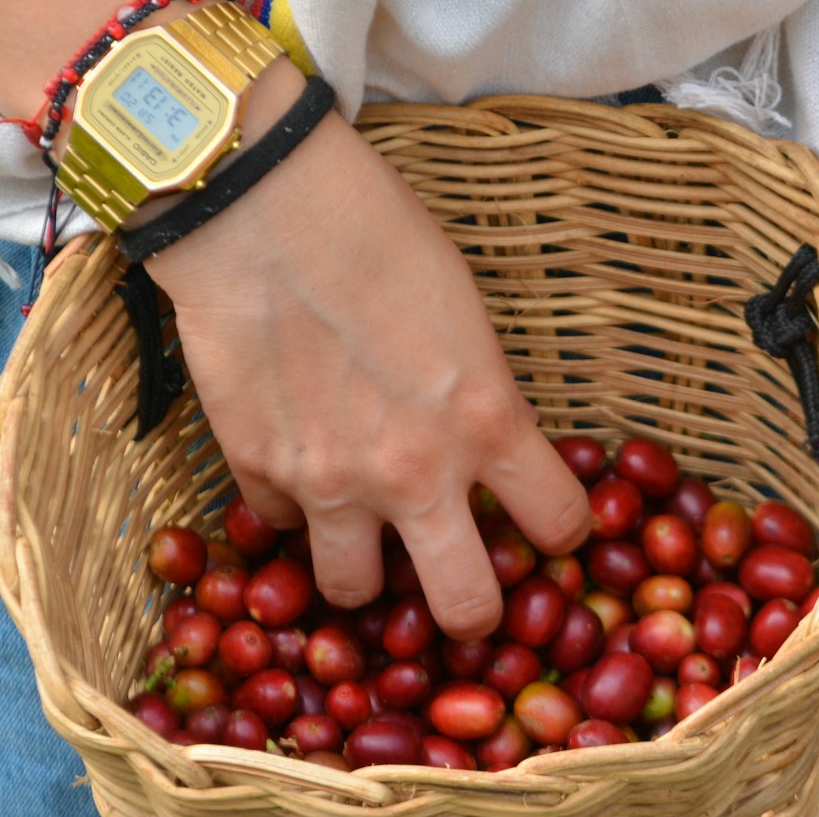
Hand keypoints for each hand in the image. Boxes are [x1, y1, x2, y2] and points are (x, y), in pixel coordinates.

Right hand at [143, 68, 590, 637]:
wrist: (259, 206)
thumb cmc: (374, 234)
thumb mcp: (464, 313)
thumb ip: (481, 398)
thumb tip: (481, 447)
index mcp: (486, 421)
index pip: (561, 524)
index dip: (562, 532)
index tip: (546, 527)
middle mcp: (414, 474)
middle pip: (467, 609)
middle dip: (472, 612)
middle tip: (461, 584)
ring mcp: (329, 485)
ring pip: (356, 596)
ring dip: (365, 570)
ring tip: (361, 528)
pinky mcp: (257, 473)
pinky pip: (282, 526)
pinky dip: (294, 508)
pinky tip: (295, 457)